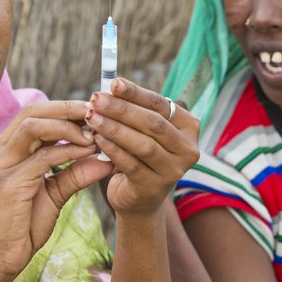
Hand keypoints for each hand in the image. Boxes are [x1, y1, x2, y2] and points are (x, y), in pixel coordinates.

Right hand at [0, 101, 109, 280]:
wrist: (0, 259)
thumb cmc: (24, 226)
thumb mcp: (54, 194)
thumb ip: (75, 174)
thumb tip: (107, 161)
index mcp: (6, 149)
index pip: (33, 114)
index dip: (64, 109)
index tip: (93, 113)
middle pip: (32, 111)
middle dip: (67, 109)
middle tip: (97, 113)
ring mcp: (1, 164)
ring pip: (34, 125)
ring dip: (68, 126)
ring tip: (94, 133)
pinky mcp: (10, 182)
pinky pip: (42, 156)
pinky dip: (68, 151)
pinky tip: (88, 153)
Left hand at [86, 78, 199, 217]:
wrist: (139, 198)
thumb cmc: (140, 155)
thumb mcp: (143, 130)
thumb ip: (135, 109)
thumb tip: (112, 86)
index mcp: (189, 127)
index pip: (161, 104)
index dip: (136, 92)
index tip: (113, 83)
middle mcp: (188, 149)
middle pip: (153, 123)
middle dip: (122, 109)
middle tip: (96, 99)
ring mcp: (174, 170)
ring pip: (143, 144)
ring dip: (114, 128)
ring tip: (92, 117)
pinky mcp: (155, 187)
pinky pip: (131, 164)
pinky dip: (112, 149)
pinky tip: (96, 139)